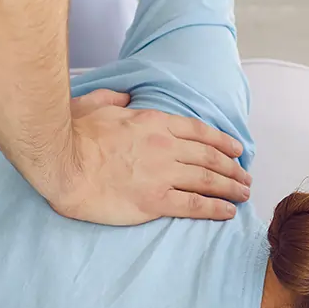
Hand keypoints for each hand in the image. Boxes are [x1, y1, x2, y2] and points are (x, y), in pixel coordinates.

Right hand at [50, 89, 252, 223]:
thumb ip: (115, 98)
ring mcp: (163, 174)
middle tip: (246, 177)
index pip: (199, 132)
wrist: (61, 162)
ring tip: (244, 194)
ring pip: (209, 180)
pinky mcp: (155, 201)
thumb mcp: (95, 103)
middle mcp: (165, 146)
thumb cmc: (72, 133)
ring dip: (231, 188)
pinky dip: (216, 208)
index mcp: (154, 122)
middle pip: (210, 157)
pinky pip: (195, 204)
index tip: (236, 149)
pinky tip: (228, 212)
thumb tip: (125, 95)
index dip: (222, 142)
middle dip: (233, 168)